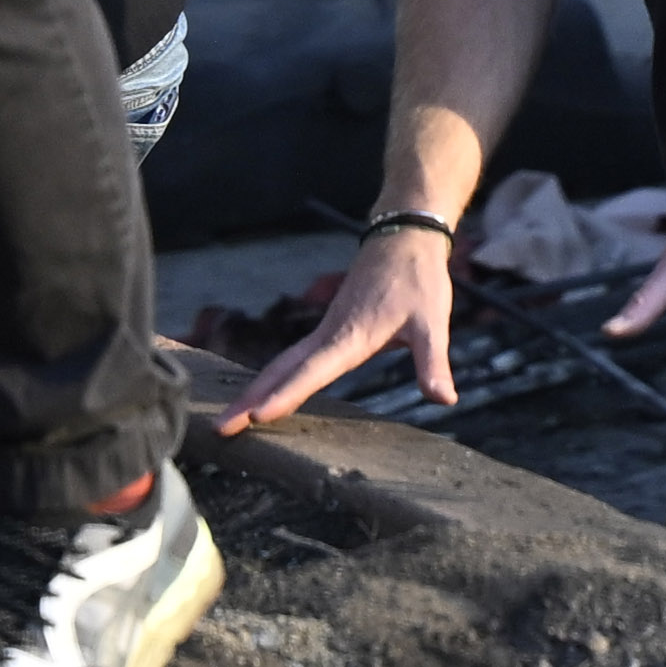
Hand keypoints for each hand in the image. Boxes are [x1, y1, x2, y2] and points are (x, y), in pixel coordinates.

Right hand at [216, 229, 456, 432]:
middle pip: (282, 371)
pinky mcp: (329, 328)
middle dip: (250, 400)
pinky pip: (293, 357)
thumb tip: (445, 399)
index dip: (285, 395)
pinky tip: (263, 391)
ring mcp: (325, 330)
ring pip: (283, 363)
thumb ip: (434, 362)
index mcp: (351, 337)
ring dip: (255, 389)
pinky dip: (272, 377)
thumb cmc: (419, 279)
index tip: (257, 416)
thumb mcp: (433, 322)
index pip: (312, 372)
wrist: (405, 237)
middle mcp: (330, 335)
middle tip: (219, 429)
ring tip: (228, 419)